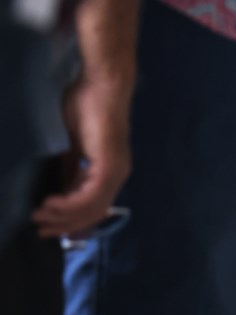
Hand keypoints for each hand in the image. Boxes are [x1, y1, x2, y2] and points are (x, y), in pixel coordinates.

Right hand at [31, 73, 131, 237]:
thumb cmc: (86, 106)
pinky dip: (69, 204)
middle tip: (40, 229)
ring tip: (39, 217)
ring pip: (91, 208)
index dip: (72, 220)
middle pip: (93, 213)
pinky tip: (49, 204)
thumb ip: (71, 167)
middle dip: (65, 225)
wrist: (101, 85)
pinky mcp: (109, 165)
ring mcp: (116, 171)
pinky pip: (90, 195)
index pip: (94, 206)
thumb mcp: (73, 144)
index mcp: (110, 170)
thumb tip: (60, 188)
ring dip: (63, 217)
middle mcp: (118, 174)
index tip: (49, 227)